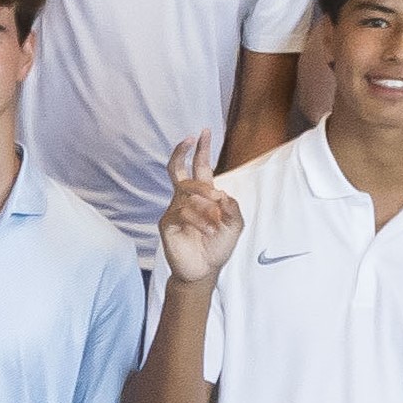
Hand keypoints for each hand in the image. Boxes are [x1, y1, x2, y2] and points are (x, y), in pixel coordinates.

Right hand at [154, 135, 241, 282]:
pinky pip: (181, 212)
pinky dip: (199, 221)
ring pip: (187, 193)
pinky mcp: (167, 224)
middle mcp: (185, 199)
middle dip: (183, 152)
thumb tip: (221, 193)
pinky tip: (208, 232)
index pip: (199, 168)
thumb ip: (233, 208)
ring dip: (206, 206)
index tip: (203, 132)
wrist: (204, 271)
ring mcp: (174, 210)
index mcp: (203, 197)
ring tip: (216, 225)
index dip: (201, 150)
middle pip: (178, 170)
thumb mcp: (235, 226)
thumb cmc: (217, 247)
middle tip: (190, 138)